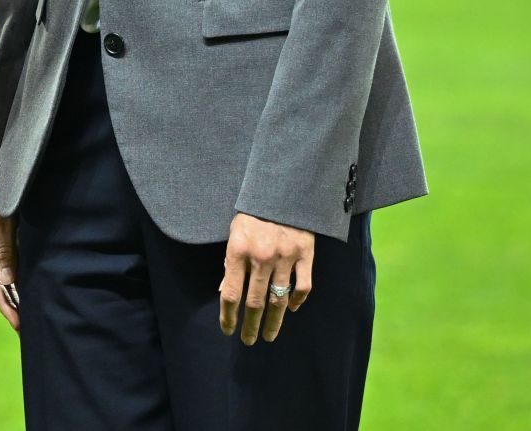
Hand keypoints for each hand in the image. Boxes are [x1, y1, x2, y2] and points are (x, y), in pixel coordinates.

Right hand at [0, 180, 20, 330]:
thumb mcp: (4, 221)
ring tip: (30, 316)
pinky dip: (20, 279)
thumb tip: (10, 283)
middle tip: (26, 329)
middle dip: (11, 307)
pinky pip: (11, 265)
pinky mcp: (3, 239)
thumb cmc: (2, 192)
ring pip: (6, 277)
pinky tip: (30, 289)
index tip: (19, 325)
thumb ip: (7, 251)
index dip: (6, 307)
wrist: (1, 170)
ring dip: (16, 295)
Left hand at [219, 212, 314, 344]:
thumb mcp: (233, 232)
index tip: (228, 330)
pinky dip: (297, 301)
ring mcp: (285, 257)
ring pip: (279, 300)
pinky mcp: (306, 254)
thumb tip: (224, 291)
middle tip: (248, 340)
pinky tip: (290, 310)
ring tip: (268, 335)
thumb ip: (230, 261)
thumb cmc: (253, 212)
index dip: (228, 315)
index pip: (230, 292)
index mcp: (238, 250)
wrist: (283, 190)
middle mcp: (261, 257)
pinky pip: (303, 287)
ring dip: (273, 322)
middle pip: (255, 302)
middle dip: (250, 325)